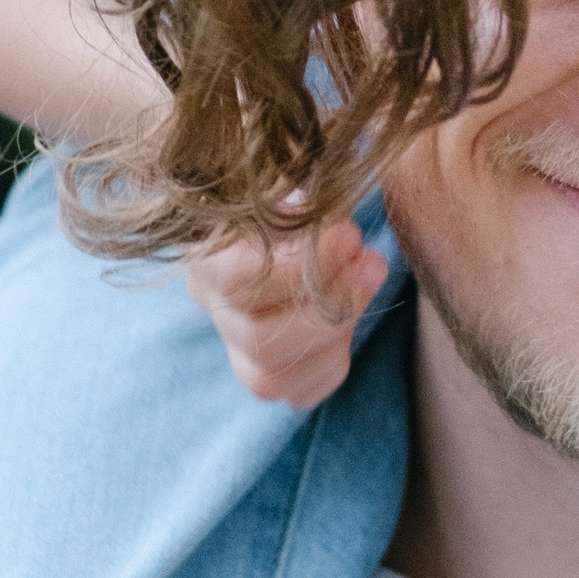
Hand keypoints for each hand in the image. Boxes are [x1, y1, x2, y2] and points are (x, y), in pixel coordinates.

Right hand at [187, 215, 388, 405]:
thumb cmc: (286, 196)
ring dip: (336, 333)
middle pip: (259, 340)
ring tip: (369, 279)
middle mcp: (213, 309)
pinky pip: (296, 395)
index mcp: (206, 258)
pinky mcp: (267, 375)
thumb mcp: (286, 182)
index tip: (351, 234)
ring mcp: (236, 349)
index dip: (302, 265)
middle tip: (372, 262)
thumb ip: (298, 201)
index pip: (237, 279)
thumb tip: (328, 215)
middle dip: (330, 304)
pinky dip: (331, 365)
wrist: (283, 222)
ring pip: (271, 377)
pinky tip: (352, 321)